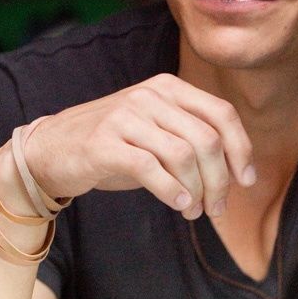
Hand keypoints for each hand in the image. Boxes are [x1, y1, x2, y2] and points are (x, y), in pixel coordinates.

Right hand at [23, 74, 255, 218]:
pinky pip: (151, 169)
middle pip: (206, 139)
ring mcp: (125, 117)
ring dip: (197, 191)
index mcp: (168, 87)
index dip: (241, 149)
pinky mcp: (104, 143)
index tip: (246, 180)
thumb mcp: (156, 131)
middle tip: (217, 207)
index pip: (221, 114)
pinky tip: (179, 204)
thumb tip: (237, 171)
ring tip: (195, 210)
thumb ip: (192, 138)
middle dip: (220, 180)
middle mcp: (149, 96)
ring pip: (183, 155)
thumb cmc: (113, 145)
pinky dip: (172, 191)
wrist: (51, 149)